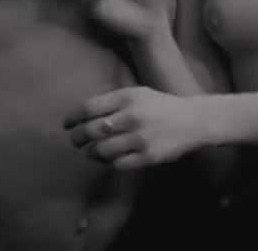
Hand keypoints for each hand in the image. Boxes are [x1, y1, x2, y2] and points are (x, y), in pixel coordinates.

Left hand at [63, 86, 214, 169]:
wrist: (192, 121)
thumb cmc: (160, 106)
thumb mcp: (137, 94)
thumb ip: (113, 102)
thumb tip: (84, 116)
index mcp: (127, 97)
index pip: (89, 108)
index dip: (73, 118)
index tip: (66, 125)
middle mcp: (131, 117)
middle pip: (91, 131)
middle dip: (77, 138)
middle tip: (74, 141)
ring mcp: (138, 139)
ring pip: (101, 150)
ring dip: (90, 152)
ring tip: (89, 151)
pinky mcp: (145, 157)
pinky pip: (116, 164)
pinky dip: (107, 162)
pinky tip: (106, 159)